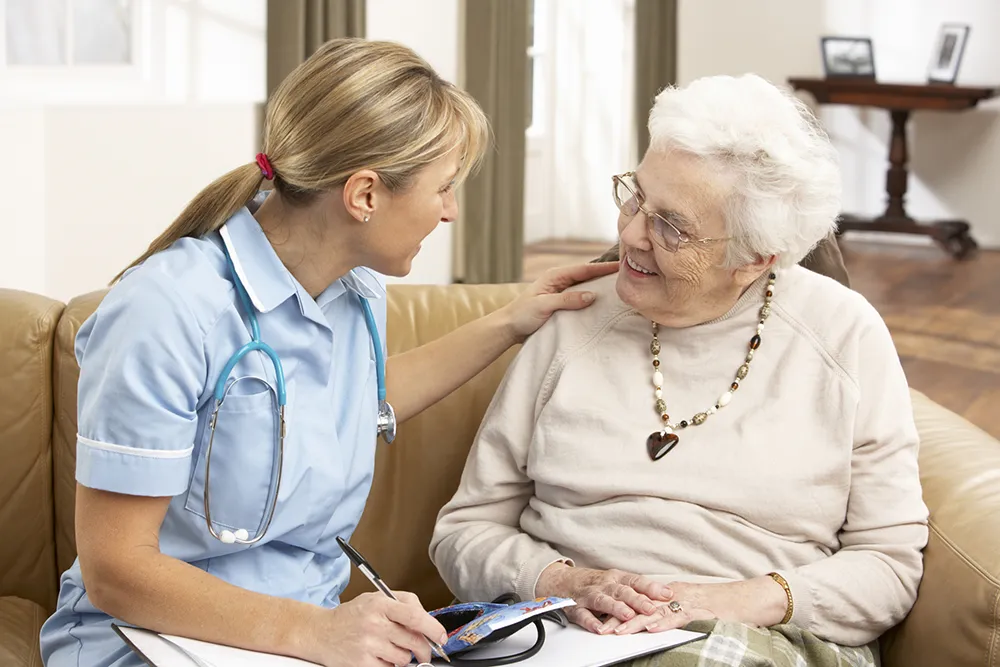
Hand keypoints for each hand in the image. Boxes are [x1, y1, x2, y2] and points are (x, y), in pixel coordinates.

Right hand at [303, 591, 448, 666]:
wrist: (320, 632)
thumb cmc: (352, 615)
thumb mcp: (376, 598)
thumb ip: (403, 603)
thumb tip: (427, 618)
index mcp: (380, 605)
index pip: (415, 617)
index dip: (433, 628)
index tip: (441, 637)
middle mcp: (374, 624)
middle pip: (414, 641)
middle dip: (424, 650)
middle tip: (424, 652)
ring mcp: (368, 645)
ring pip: (403, 658)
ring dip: (404, 657)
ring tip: (391, 649)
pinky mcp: (362, 664)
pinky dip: (390, 666)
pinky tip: (381, 657)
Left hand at [500, 262, 617, 342]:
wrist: (508, 328)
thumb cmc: (521, 315)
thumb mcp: (543, 306)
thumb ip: (566, 300)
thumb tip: (592, 295)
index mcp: (555, 276)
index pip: (584, 269)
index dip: (604, 267)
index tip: (622, 266)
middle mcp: (560, 282)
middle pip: (588, 276)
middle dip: (606, 274)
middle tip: (628, 275)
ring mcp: (562, 293)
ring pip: (586, 287)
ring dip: (601, 288)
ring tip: (622, 289)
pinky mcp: (562, 305)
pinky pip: (581, 299)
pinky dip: (593, 300)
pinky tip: (604, 305)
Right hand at [535, 563, 672, 633]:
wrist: (560, 581)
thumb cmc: (594, 583)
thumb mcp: (615, 581)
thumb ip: (636, 589)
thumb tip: (665, 596)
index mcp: (616, 578)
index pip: (636, 581)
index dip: (652, 587)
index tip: (667, 594)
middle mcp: (604, 585)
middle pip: (622, 591)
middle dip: (637, 599)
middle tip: (651, 608)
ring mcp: (589, 596)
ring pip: (603, 601)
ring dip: (616, 608)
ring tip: (628, 615)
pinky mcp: (575, 607)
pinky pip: (583, 615)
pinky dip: (590, 622)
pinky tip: (599, 629)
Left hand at [603, 578, 788, 635]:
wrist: (750, 598)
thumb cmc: (723, 606)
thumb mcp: (691, 608)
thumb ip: (671, 614)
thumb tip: (651, 624)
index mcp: (670, 593)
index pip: (638, 601)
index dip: (618, 610)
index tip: (599, 619)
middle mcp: (674, 594)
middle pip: (640, 606)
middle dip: (618, 618)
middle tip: (598, 629)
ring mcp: (687, 601)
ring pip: (655, 612)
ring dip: (634, 622)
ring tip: (616, 631)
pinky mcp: (701, 610)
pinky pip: (679, 617)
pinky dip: (664, 623)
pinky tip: (650, 629)